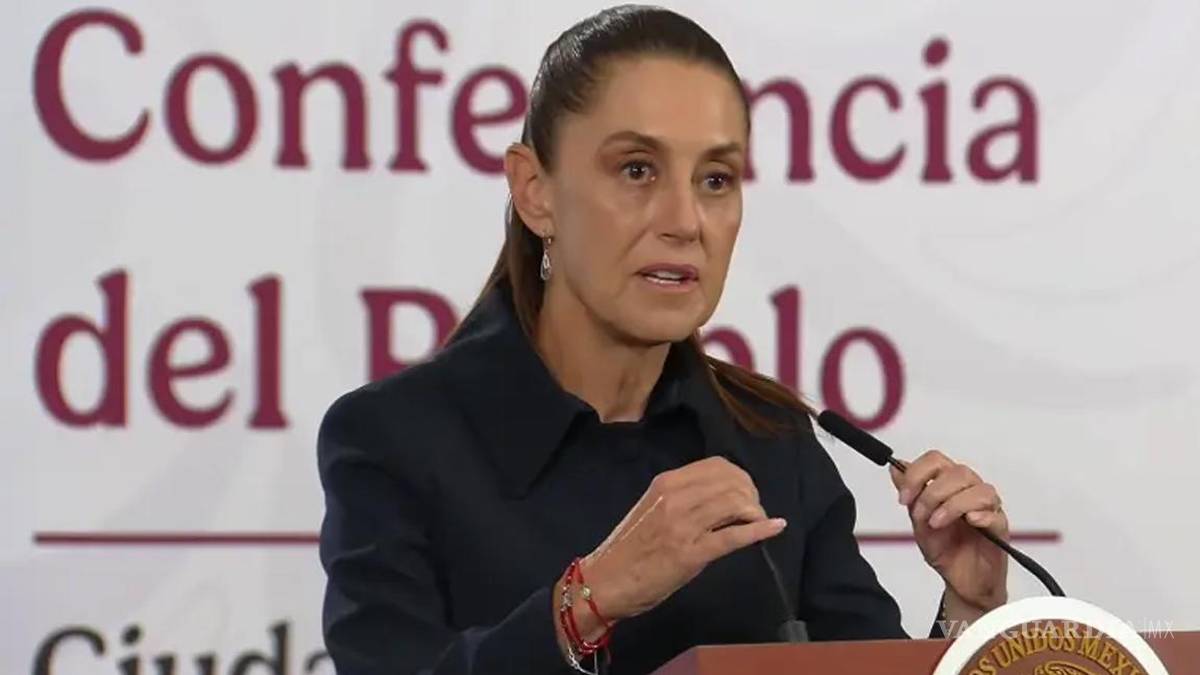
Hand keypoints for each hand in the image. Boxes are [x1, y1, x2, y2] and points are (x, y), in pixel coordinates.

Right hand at [568, 457, 785, 631]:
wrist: (604, 582)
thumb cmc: (630, 549)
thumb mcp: (654, 509)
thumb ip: (683, 498)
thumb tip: (723, 495)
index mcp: (666, 484)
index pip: (717, 466)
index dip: (740, 477)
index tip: (746, 493)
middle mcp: (675, 498)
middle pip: (732, 482)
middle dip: (752, 495)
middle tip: (754, 512)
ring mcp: (683, 525)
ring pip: (735, 504)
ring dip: (756, 513)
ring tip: (757, 524)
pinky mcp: (690, 554)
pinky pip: (733, 536)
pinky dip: (759, 530)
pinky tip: (774, 528)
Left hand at [891, 450, 1008, 616]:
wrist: (961, 582)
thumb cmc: (946, 550)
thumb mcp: (918, 521)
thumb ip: (910, 494)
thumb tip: (895, 467)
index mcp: (950, 485)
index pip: (936, 460)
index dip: (916, 474)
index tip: (904, 497)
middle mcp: (970, 491)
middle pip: (957, 472)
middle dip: (932, 493)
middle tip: (920, 515)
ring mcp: (988, 508)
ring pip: (977, 489)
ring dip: (952, 505)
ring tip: (937, 524)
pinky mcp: (1000, 528)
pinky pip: (994, 513)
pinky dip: (979, 515)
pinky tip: (969, 522)